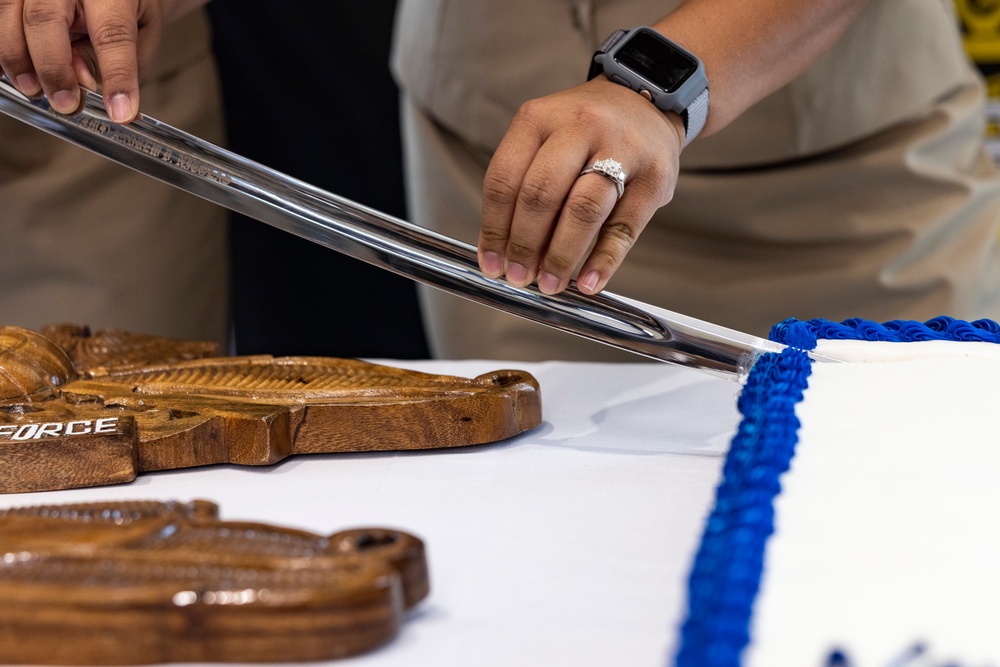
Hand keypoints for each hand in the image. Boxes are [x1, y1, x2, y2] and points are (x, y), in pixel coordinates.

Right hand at [0, 0, 165, 121]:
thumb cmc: (125, 6)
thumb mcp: (138, 29)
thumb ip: (119, 56)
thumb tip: (82, 81)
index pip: (112, 34)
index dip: (116, 76)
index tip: (120, 111)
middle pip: (44, 19)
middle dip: (52, 69)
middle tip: (64, 103)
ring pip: (8, 13)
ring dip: (16, 58)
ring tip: (33, 90)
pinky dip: (2, 48)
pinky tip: (10, 73)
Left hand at [478, 77, 684, 295]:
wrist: (648, 101)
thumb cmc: (586, 132)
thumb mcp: (546, 139)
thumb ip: (525, 186)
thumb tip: (507, 253)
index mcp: (540, 118)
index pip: (505, 180)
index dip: (494, 228)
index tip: (492, 263)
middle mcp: (580, 126)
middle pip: (541, 195)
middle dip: (525, 245)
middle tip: (519, 277)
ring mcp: (622, 149)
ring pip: (583, 210)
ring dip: (561, 256)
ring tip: (550, 284)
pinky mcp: (655, 176)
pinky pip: (624, 226)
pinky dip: (604, 260)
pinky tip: (589, 282)